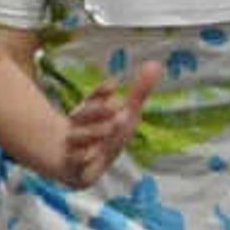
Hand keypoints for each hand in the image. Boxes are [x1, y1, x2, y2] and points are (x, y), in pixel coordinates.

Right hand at [55, 62, 163, 188]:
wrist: (77, 165)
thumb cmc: (108, 134)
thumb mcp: (126, 113)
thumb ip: (139, 91)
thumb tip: (155, 63)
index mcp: (89, 113)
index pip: (93, 100)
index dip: (100, 93)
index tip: (114, 85)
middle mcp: (78, 127)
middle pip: (83, 115)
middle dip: (97, 111)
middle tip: (117, 108)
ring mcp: (73, 146)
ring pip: (76, 137)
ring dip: (92, 133)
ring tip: (110, 127)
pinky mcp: (73, 166)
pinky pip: (74, 162)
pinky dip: (82, 159)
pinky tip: (90, 156)